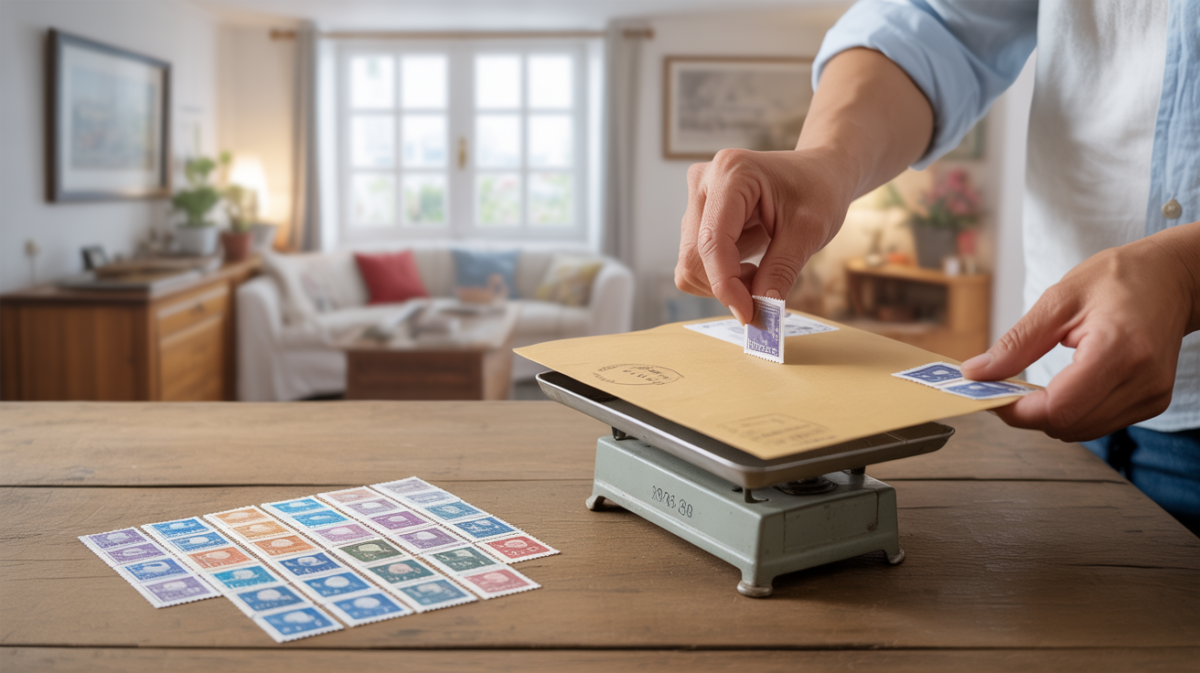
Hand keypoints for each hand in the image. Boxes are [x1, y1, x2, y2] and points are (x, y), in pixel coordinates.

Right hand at [674, 148, 855, 323]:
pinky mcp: (698, 216)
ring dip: (725, 282)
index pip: (712, 242)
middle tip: (765, 292)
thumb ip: (781, 271)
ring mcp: (697, 199)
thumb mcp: (809, 232)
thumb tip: (760, 312)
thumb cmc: (818, 190)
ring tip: (762, 271)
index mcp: (731, 173)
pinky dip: (721, 276)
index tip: (750, 315)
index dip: (726, 285)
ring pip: (690, 263)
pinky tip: (750, 265)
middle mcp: (703, 182)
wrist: (819, 173)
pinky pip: (696, 262)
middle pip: (693, 257)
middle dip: (727, 285)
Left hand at [961, 224, 1199, 441]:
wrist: (1171, 279)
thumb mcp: (1058, 300)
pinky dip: (1072, 412)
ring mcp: (1151, 395)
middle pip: (1068, 425)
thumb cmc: (1120, 279)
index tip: (990, 394)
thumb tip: (978, 372)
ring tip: (1032, 386)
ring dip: (1049, 415)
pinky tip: (1063, 387)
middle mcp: (1142, 380)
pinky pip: (1099, 424)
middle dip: (1028, 413)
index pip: (1059, 407)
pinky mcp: (1153, 402)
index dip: (1017, 410)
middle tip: (1004, 387)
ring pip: (1081, 430)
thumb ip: (1017, 342)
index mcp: (1119, 349)